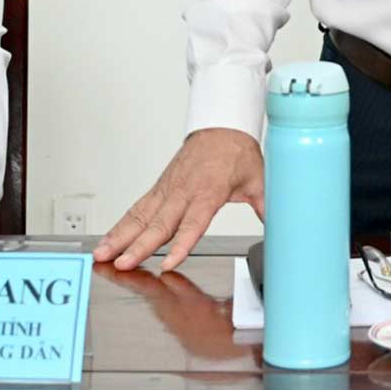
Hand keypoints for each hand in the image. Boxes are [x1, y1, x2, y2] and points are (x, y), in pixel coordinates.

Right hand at [95, 129, 263, 272]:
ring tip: (103, 255)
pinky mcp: (159, 189)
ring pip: (140, 216)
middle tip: (121, 264)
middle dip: (139, 246)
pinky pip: (137, 209)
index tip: (169, 263)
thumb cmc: (238, 153)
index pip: (194, 221)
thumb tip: (287, 230)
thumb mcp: (259, 180)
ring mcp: (168, 190)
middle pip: (159, 223)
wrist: (222, 125)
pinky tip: (108, 240)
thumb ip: (269, 208)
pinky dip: (120, 225)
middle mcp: (184, 191)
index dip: (182, 244)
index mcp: (209, 190)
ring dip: (120, 236)